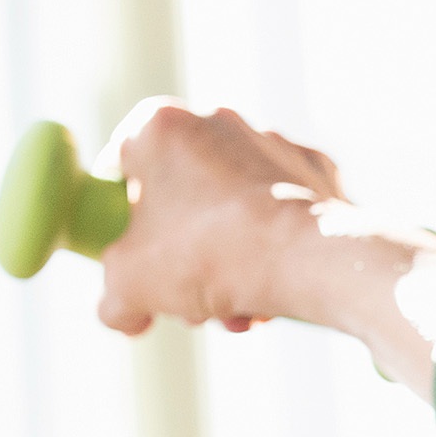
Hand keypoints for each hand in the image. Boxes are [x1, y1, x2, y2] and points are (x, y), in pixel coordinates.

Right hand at [95, 98, 419, 335]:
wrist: (314, 257)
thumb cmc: (208, 255)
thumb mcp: (129, 285)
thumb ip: (113, 299)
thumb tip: (126, 316)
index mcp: (162, 126)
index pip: (122, 163)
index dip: (117, 212)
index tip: (127, 249)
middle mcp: (221, 120)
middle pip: (183, 197)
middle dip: (181, 258)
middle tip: (187, 303)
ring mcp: (276, 143)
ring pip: (234, 212)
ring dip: (227, 267)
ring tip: (235, 315)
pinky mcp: (321, 171)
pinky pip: (282, 214)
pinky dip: (274, 252)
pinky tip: (273, 296)